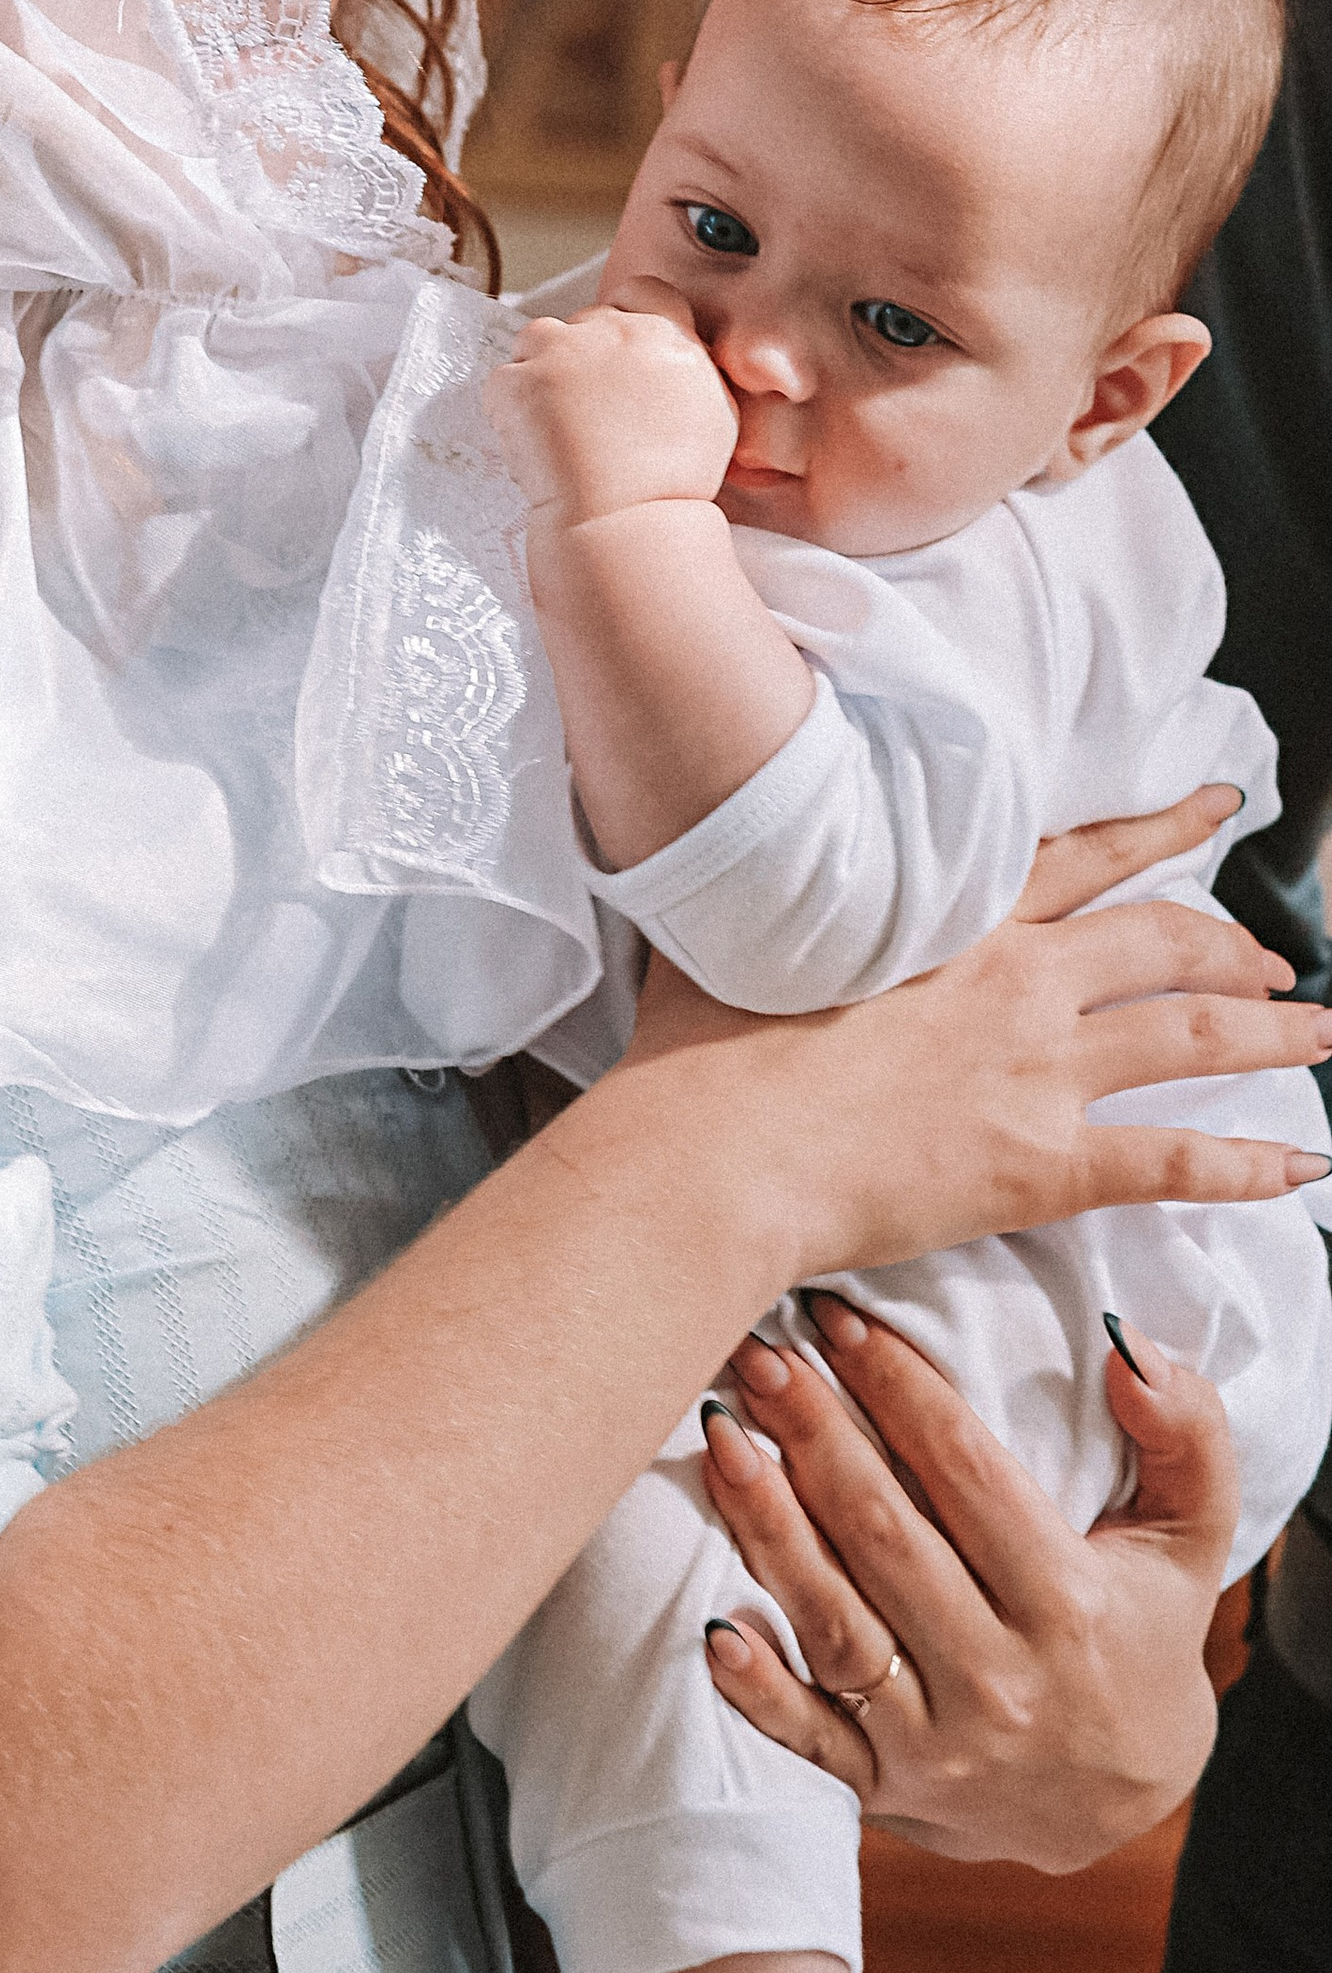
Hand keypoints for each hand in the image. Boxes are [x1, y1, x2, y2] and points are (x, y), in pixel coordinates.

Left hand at [486, 295, 735, 525]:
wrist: (627, 521)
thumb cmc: (674, 483)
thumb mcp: (715, 414)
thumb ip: (692, 370)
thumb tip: (675, 359)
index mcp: (666, 335)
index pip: (642, 291)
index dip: (624, 315)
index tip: (615, 350)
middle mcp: (614, 331)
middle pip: (585, 321)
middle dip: (580, 356)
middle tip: (583, 411)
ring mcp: (561, 352)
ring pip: (537, 339)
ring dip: (539, 371)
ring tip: (553, 424)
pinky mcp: (517, 381)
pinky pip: (502, 383)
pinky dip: (508, 409)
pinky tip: (532, 446)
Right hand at [623, 783, 1331, 1277]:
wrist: (715, 1150)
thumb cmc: (701, 1053)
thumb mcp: (736, 933)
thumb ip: (772, 896)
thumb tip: (733, 852)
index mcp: (947, 919)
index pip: (1081, 857)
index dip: (1159, 831)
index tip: (1212, 807)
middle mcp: (1013, 980)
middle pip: (1161, 941)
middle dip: (1232, 947)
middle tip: (1271, 961)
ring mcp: (1036, 1071)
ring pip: (1192, 1035)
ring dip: (1273, 1035)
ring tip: (1319, 1034)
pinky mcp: (1042, 1163)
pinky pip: (1176, 1160)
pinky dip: (1250, 1166)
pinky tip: (1302, 1166)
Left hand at [696, 1298, 1233, 1868]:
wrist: (1119, 1805)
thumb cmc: (1141, 1639)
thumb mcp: (1190, 1541)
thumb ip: (1186, 1437)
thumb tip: (1125, 1345)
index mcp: (1071, 1604)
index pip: (967, 1473)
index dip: (898, 1388)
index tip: (838, 1319)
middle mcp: (1001, 1676)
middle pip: (885, 1535)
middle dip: (812, 1433)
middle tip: (756, 1352)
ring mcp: (935, 1741)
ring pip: (834, 1622)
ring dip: (767, 1528)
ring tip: (719, 1438)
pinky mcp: (880, 1788)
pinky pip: (805, 1739)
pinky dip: (755, 1690)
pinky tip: (710, 1624)